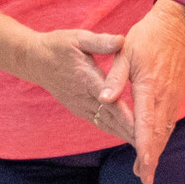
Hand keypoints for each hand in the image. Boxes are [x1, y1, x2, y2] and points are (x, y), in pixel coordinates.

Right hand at [29, 28, 136, 143]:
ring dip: (123, 134)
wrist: (35, 60)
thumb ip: (101, 42)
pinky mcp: (79, 107)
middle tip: (149, 144)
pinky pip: (99, 121)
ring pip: (106, 123)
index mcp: (87, 78)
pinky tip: (127, 136)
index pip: (110, 100)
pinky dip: (114, 130)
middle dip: (130, 131)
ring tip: (143, 145)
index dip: (125, 115)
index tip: (141, 127)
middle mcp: (84, 96)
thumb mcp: (79, 38)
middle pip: (111, 117)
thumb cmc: (59, 46)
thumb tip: (121, 41)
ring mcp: (80, 104)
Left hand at [100, 0, 184, 183]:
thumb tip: (105, 100)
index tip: (143, 166)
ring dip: (157, 149)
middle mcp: (164, 95)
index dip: (145, 148)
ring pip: (165, 129)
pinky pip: (169, 120)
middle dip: (152, 157)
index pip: (146, 124)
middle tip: (145, 179)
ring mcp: (173, 95)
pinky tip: (156, 144)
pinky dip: (162, 136)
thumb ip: (114, 78)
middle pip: (159, 133)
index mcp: (149, 87)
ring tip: (147, 168)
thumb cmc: (146, 38)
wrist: (174, 25)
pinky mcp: (175, 93)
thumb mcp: (125, 53)